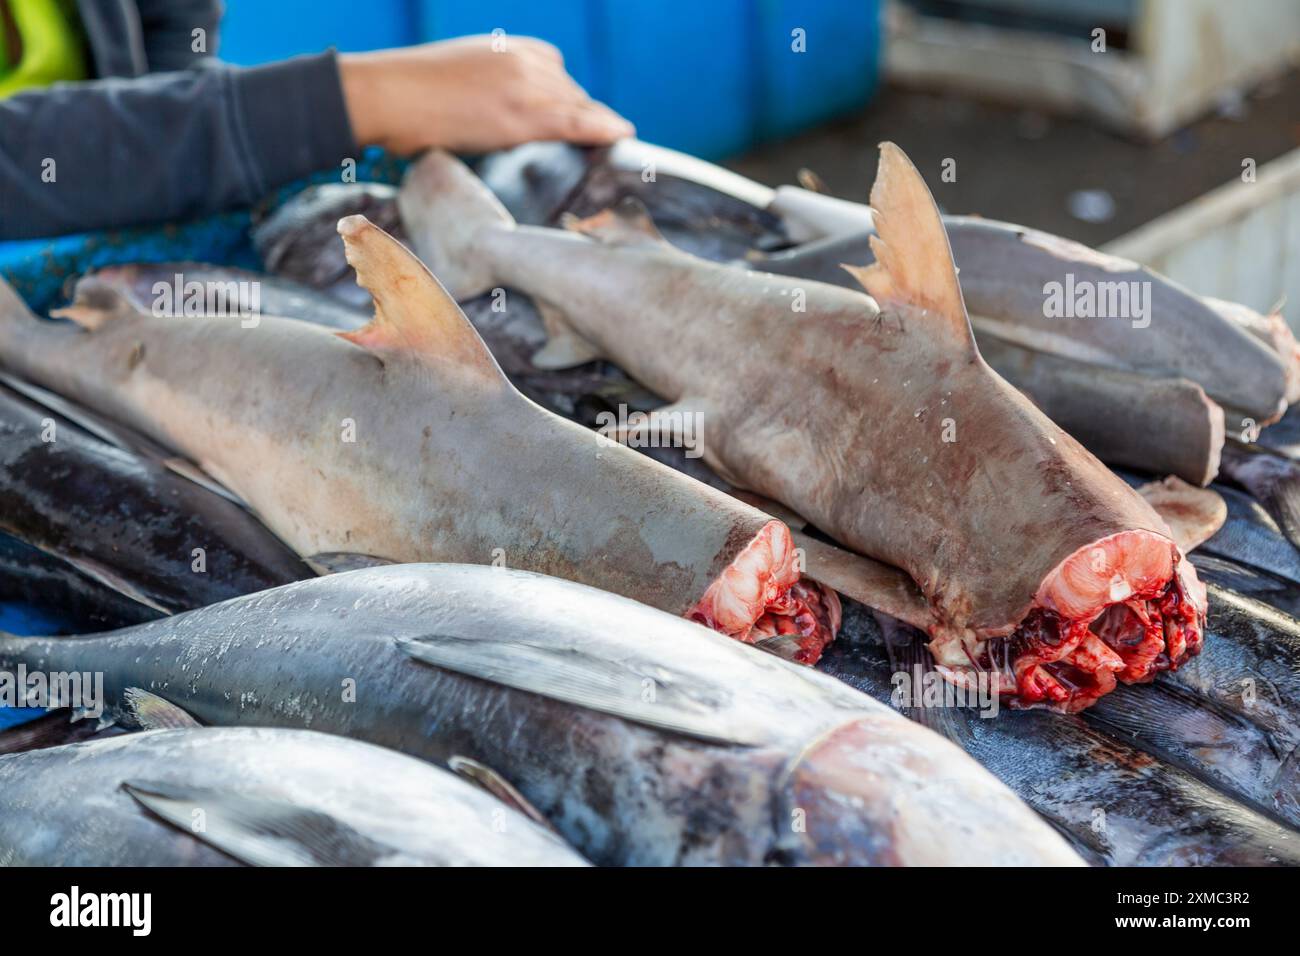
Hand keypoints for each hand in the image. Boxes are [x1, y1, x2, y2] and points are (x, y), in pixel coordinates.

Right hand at [339, 35, 634, 153]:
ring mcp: (523, 87)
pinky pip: (572, 122)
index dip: (569, 101)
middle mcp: (523, 61)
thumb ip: (489, 87)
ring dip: (597, 127)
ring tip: (619, 145)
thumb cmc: (407, 92)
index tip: (580, 118)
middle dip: (584, 117)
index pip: (558, 73)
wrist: (384, 93)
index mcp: (507, 47)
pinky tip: (622, 135)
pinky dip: (601, 128)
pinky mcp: (518, 116)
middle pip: (571, 93)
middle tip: (600, 141)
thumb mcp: (458, 74)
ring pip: (577, 107)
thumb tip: (493, 114)